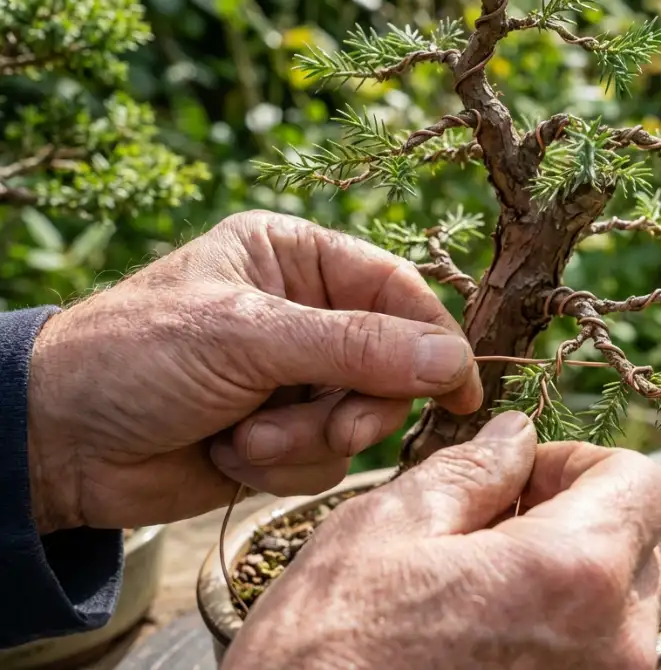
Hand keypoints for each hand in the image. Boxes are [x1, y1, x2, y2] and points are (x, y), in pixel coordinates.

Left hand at [27, 210, 482, 532]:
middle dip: (357, 403)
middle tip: (332, 424)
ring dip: (310, 438)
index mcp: (296, 257)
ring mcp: (294, 375)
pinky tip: (229, 454)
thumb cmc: (136, 358)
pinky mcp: (283, 431)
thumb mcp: (248, 337)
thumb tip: (454, 359)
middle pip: (392, 363)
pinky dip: (286, 464)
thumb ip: (356, 347)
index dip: (435, 339)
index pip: (396, 290)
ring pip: (362, 417)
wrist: (56, 443)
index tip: (463, 389)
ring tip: (247, 438)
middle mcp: (304, 312)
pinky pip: (329, 456)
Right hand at [224, 411, 660, 669]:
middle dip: (575, 520)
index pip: (647, 484)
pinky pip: (595, 659)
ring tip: (478, 592)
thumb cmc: (328, 656)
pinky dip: (557, 635)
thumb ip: (472, 470)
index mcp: (575, 574)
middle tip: (491, 530)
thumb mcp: (385, 531)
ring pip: (617, 607)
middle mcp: (614, 645)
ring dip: (565, 582)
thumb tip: (515, 438)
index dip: (586, 463)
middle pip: (636, 545)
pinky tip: (483, 637)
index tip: (528, 476)